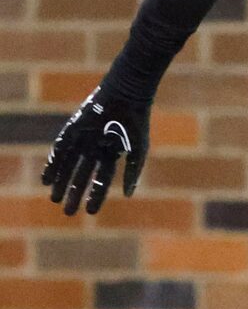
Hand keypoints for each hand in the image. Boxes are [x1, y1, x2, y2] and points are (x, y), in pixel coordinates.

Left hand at [42, 85, 149, 215]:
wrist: (125, 95)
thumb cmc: (135, 122)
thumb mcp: (139, 150)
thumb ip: (133, 172)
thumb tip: (127, 195)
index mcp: (110, 154)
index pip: (101, 179)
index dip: (96, 195)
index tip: (90, 212)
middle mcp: (94, 148)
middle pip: (81, 176)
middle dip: (74, 193)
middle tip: (67, 212)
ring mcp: (82, 139)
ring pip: (67, 165)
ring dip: (60, 182)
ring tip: (54, 199)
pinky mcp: (72, 129)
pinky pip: (59, 150)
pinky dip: (53, 165)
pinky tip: (47, 179)